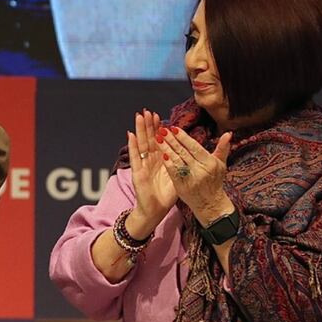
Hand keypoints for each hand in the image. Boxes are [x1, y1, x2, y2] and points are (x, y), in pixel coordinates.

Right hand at [125, 110, 177, 236]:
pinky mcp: (137, 173)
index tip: (160, 116)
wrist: (155, 211)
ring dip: (139, 130)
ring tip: (139, 116)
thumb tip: (191, 154)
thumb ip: (181, 164)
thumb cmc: (166, 195)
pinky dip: (132, 146)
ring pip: (141, 144)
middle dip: (148, 125)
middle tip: (148, 110)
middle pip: (148, 139)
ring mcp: (142, 166)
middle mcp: (149, 161)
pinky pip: (135, 157)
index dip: (158, 128)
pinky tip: (130, 135)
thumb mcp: (178, 176)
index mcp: (160, 161)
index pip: (158, 141)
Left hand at [158, 125, 234, 224]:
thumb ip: (222, 148)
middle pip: (183, 152)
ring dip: (166, 149)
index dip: (183, 137)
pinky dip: (167, 163)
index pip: (194, 147)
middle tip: (162, 130)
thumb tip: (228, 133)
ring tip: (157, 139)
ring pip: (176, 161)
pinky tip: (161, 154)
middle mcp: (200, 170)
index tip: (173, 128)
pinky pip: (173, 172)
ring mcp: (190, 179)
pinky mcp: (181, 186)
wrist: (210, 204)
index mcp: (209, 163)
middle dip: (172, 140)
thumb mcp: (221, 165)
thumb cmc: (215, 182)